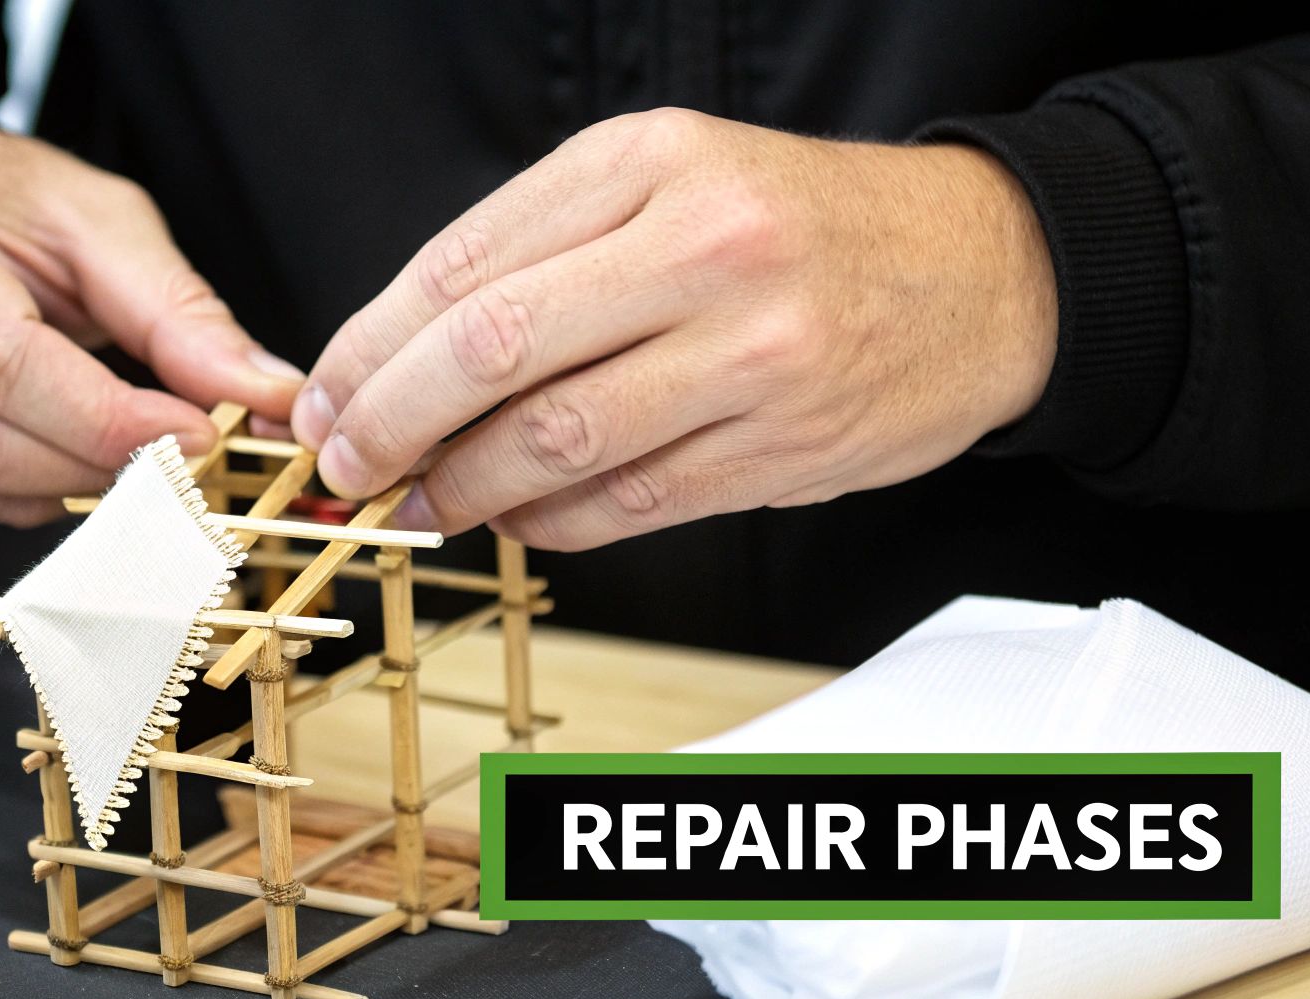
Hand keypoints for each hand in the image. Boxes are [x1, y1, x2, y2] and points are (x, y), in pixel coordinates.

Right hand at [0, 117, 303, 524]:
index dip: (107, 420)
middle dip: (89, 467)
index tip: (196, 437)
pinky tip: (43, 456)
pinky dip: (6, 496)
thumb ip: (178, 311)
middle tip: (170, 463)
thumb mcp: (92, 220)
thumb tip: (265, 392)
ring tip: (114, 457)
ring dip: (53, 489)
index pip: (1, 363)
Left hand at [291, 108, 1055, 549]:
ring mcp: (750, 355)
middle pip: (494, 350)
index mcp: (654, 163)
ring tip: (421, 501)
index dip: (372, 342)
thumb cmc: (802, 227)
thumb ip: (544, 249)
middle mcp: (703, 249)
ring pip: (556, 441)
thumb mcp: (673, 179)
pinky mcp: (779, 447)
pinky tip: (518, 518)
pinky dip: (550, 523)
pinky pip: (627, 503)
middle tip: (346, 461)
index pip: (468, 263)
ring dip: (464, 488)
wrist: (983, 273)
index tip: (326, 393)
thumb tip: (403, 356)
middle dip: (392, 420)